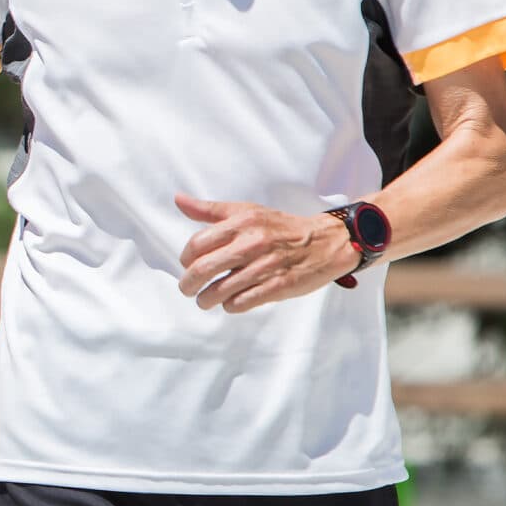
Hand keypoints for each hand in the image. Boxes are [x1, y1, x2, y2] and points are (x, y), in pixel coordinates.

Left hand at [174, 194, 353, 311]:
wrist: (326, 242)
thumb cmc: (281, 228)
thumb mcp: (247, 212)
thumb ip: (210, 210)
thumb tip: (179, 200)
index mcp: (242, 222)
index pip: (197, 244)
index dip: (185, 259)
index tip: (187, 265)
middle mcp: (252, 242)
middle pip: (203, 269)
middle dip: (188, 284)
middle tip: (188, 289)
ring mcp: (266, 265)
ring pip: (220, 291)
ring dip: (207, 299)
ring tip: (206, 299)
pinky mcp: (279, 286)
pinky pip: (242, 302)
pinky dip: (231, 305)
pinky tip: (232, 302)